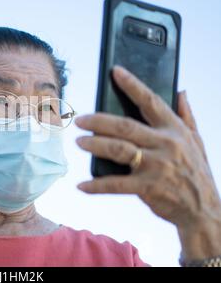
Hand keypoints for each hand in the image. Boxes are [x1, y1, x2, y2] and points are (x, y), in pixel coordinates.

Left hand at [75, 66, 220, 258]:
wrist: (203, 210)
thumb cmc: (196, 172)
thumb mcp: (197, 141)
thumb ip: (187, 115)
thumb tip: (181, 91)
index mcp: (175, 130)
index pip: (151, 102)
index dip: (132, 85)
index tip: (115, 72)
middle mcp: (166, 144)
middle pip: (125, 126)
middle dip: (99, 120)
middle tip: (80, 120)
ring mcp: (157, 166)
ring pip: (118, 149)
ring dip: (95, 145)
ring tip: (79, 141)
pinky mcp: (148, 187)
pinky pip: (116, 184)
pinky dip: (96, 185)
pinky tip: (82, 185)